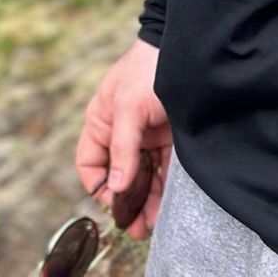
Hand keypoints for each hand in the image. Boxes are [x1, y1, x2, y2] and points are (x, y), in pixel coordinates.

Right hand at [74, 38, 171, 238]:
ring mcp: (146, 138)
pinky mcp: (169, 141)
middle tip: (135, 227)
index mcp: (102, 122)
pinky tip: (166, 208)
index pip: (90, 163)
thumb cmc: (148, 70)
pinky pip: (163, 172)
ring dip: (145, 201)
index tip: (114, 203)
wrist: (187, 50)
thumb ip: (122, 148)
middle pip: (117, 176)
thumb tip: (116, 186)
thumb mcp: (129, 107)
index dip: (98, 185)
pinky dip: (163, 191)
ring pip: (141, 178)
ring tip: (152, 225)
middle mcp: (122, 133)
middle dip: (125, 202)